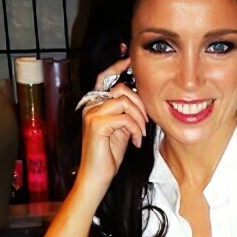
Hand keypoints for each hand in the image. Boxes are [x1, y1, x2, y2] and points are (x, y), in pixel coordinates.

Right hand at [76, 55, 148, 199]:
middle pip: (121, 89)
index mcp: (96, 105)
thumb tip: (139, 102)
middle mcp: (91, 105)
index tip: (129, 58)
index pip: (104, 78)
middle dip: (139, 104)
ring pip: (124, 101)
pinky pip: (124, 117)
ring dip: (139, 118)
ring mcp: (92, 114)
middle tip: (145, 123)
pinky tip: (135, 142)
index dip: (116, 66)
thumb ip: (127, 114)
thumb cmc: (109, 156)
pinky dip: (135, 129)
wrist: (97, 177)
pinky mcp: (96, 124)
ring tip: (140, 134)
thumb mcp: (122, 130)